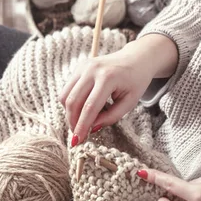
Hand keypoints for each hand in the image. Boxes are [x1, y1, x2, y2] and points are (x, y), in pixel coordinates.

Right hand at [59, 34, 176, 145]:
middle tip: (78, 135)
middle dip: (72, 122)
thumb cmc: (135, 82)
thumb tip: (92, 128)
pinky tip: (82, 108)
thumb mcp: (129, 102)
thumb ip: (111, 117)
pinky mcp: (78, 67)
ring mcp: (83, 66)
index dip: (82, 126)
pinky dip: (71, 103)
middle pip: (73, 101)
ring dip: (69, 113)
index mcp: (108, 78)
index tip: (78, 141)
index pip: (89, 107)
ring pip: (65, 96)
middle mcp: (92, 70)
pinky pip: (67, 89)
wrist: (136, 59)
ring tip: (80, 122)